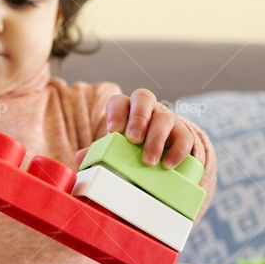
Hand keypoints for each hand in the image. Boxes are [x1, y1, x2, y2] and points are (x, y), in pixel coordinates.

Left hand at [75, 89, 204, 169]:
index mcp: (126, 110)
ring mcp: (167, 119)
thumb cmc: (131, 149)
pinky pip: (184, 137)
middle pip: (144, 98)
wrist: (160, 154)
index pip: (119, 101)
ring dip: (156, 139)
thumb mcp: (115, 148)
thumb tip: (80, 157)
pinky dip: (177, 151)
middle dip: (138, 118)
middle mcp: (148, 109)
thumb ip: (98, 151)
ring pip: (164, 118)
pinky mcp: (184, 134)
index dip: (116, 112)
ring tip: (148, 161)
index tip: (112, 130)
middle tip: (133, 139)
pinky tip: (168, 165)